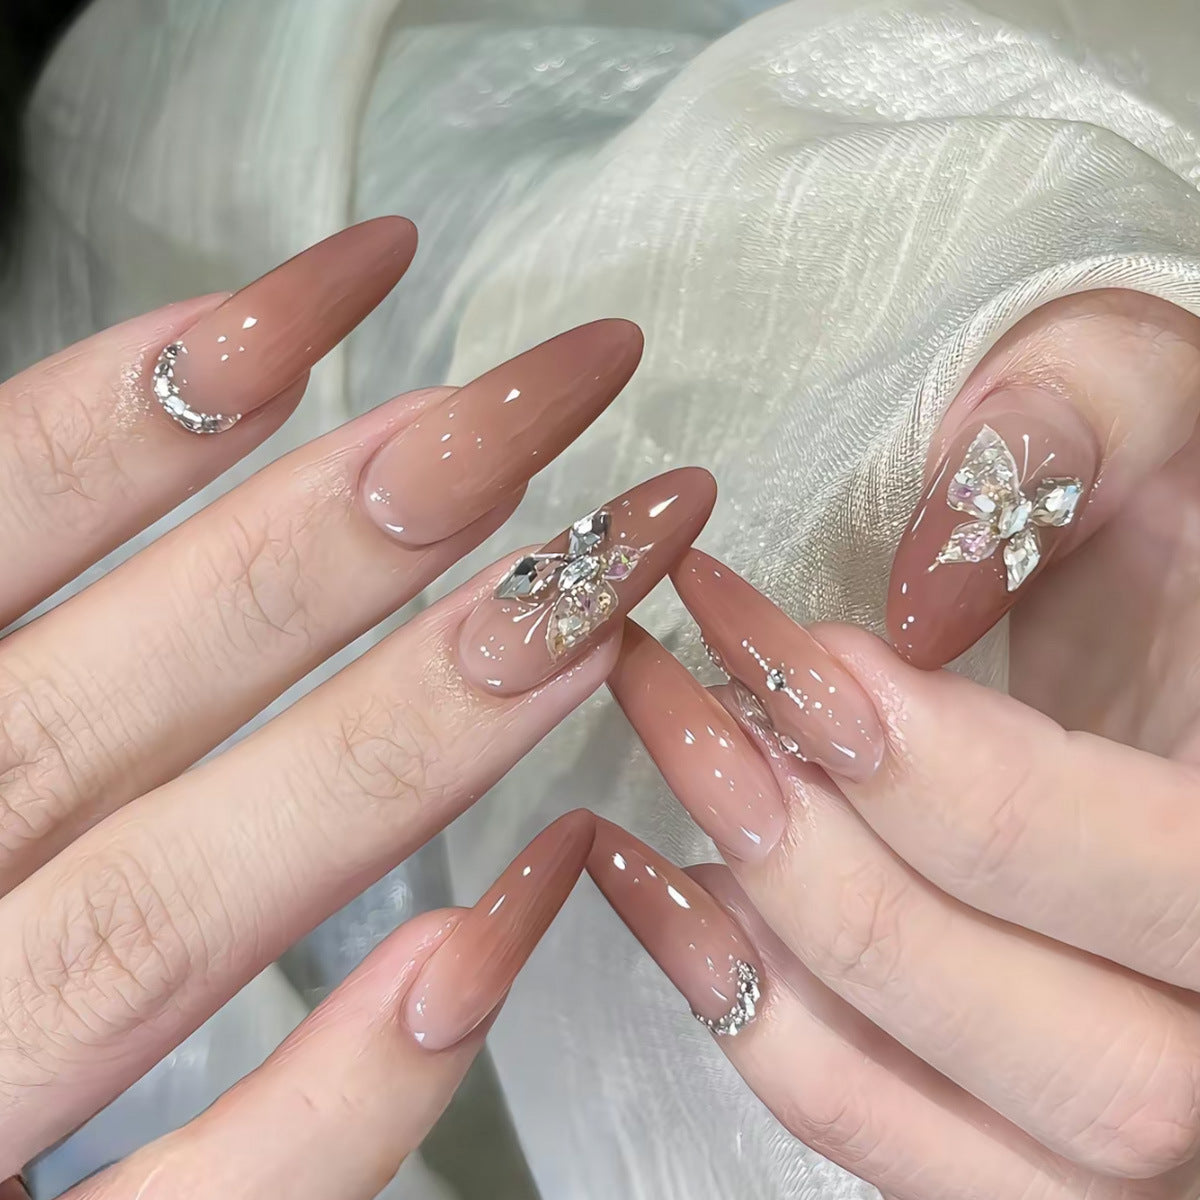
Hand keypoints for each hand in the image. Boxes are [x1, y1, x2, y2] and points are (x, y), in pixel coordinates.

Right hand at [0, 216, 715, 1191]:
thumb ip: (16, 617)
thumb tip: (175, 415)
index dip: (157, 391)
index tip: (361, 273)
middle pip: (132, 688)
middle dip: (357, 529)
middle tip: (556, 399)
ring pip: (178, 901)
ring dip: (403, 740)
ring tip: (589, 597)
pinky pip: (210, 1192)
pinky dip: (357, 1078)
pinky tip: (511, 923)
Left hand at [585, 290, 1199, 1197]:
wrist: (1164, 626)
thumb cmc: (1164, 514)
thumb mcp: (1157, 404)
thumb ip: (1079, 425)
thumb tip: (927, 585)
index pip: (1154, 872)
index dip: (946, 771)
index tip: (774, 646)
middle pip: (1071, 1050)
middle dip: (831, 871)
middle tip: (681, 709)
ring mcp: (1142, 1124)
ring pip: (960, 1129)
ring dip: (769, 955)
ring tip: (652, 785)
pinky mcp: (1024, 1135)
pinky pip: (879, 1141)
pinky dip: (753, 1027)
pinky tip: (663, 884)